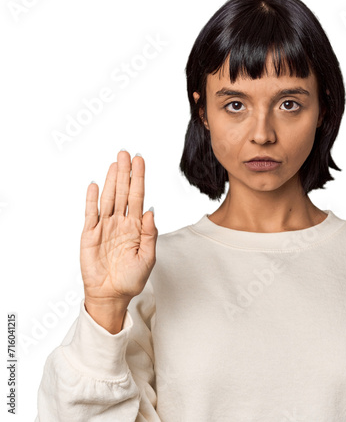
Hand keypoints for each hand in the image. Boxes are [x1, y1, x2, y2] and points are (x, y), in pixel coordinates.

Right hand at [80, 150, 157, 306]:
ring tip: (114, 163)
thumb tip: (151, 211)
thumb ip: (150, 235)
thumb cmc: (132, 278)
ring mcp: (105, 227)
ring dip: (111, 180)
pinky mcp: (90, 234)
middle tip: (126, 153)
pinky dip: (92, 199)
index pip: (138, 197)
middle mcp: (121, 222)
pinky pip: (91, 213)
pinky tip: (95, 185)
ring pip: (109, 198)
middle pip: (123, 192)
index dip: (139, 178)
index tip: (140, 161)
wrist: (111, 295)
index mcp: (137, 227)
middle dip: (125, 173)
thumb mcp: (148, 258)